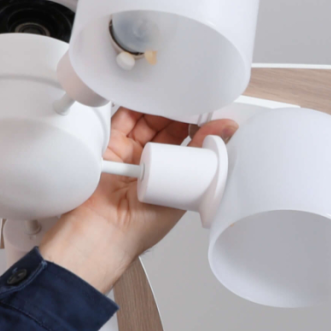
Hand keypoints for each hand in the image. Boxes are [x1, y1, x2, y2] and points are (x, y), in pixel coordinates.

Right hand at [37, 109, 237, 291]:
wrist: (106, 233)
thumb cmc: (140, 228)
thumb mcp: (180, 193)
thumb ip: (199, 162)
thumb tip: (224, 135)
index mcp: (168, 175)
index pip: (184, 143)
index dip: (197, 127)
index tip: (211, 114)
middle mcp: (148, 162)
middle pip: (165, 127)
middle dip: (180, 113)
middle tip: (195, 100)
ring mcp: (128, 151)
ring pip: (146, 119)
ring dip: (161, 107)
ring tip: (177, 97)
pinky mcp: (110, 144)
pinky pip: (123, 118)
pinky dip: (136, 105)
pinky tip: (150, 97)